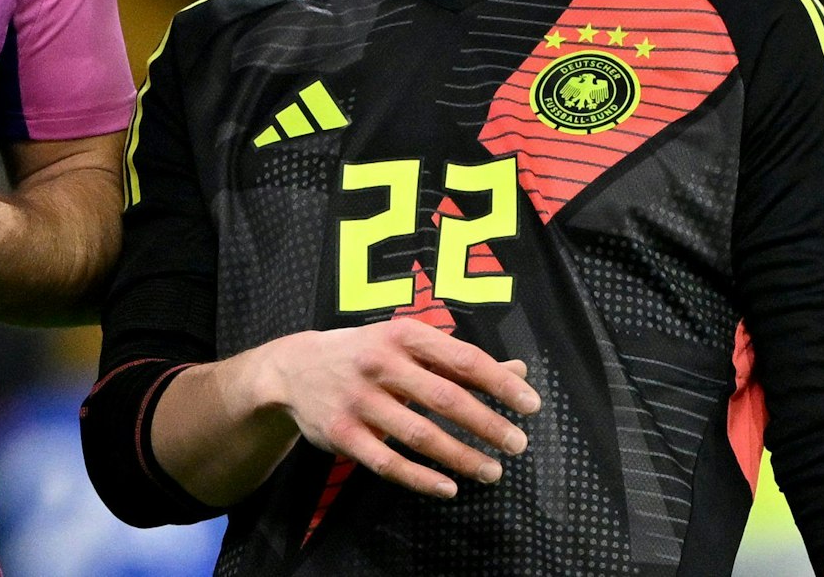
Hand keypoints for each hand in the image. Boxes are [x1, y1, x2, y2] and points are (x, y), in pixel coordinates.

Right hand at [260, 318, 539, 497]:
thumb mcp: (406, 344)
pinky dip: (421, 479)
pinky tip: (448, 487)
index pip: (462, 359)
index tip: (531, 405)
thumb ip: (459, 360)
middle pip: (445, 398)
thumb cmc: (364, 354)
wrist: (293, 369)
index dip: (500, 383)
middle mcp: (379, 364)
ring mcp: (358, 400)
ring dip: (461, 457)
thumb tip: (519, 371)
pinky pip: (388, 463)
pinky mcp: (342, 433)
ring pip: (419, 435)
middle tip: (517, 444)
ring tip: (493, 471)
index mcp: (401, 335)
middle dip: (487, 424)